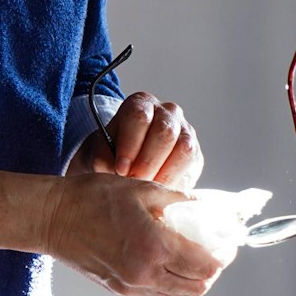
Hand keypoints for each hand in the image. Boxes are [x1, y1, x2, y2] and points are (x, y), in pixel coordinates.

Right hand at [42, 171, 226, 295]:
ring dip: (194, 277)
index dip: (224, 254)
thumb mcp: (143, 189)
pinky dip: (173, 279)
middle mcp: (146, 273)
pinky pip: (159, 291)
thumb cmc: (93, 198)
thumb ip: (181, 200)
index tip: (228, 242)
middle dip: (212, 269)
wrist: (53, 218)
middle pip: (198, 286)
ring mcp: (132, 285)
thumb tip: (208, 206)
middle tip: (215, 249)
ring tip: (194, 254)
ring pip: (179, 293)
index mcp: (155, 247)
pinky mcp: (121, 289)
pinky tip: (170, 258)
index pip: (206, 264)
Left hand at [70, 91, 202, 188]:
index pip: (139, 117)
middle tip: (134, 181)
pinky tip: (160, 191)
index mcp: (141, 104)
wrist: (126, 162)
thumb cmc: (112, 153)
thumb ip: (104, 158)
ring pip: (183, 148)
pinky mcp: (195, 153)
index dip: (130, 144)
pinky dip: (175, 181)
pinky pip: (191, 166)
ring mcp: (185, 131)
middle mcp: (167, 112)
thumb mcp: (100, 152)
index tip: (121, 168)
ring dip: (164, 173)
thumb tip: (116, 170)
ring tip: (147, 189)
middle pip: (164, 132)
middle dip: (148, 162)